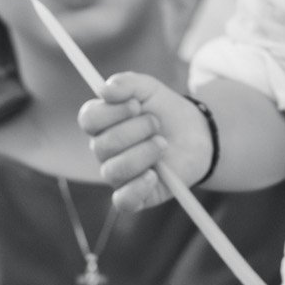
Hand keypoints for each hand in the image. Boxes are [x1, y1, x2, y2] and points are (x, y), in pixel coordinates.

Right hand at [79, 72, 212, 211]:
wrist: (196, 134)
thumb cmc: (166, 111)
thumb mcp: (148, 88)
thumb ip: (126, 83)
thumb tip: (103, 89)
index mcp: (102, 123)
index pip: (88, 119)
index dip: (112, 112)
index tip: (137, 105)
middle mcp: (105, 151)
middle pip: (102, 145)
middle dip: (136, 131)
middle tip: (156, 124)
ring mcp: (117, 174)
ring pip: (113, 171)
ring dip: (143, 154)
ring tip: (163, 144)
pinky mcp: (133, 196)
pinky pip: (123, 201)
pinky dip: (138, 187)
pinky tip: (155, 175)